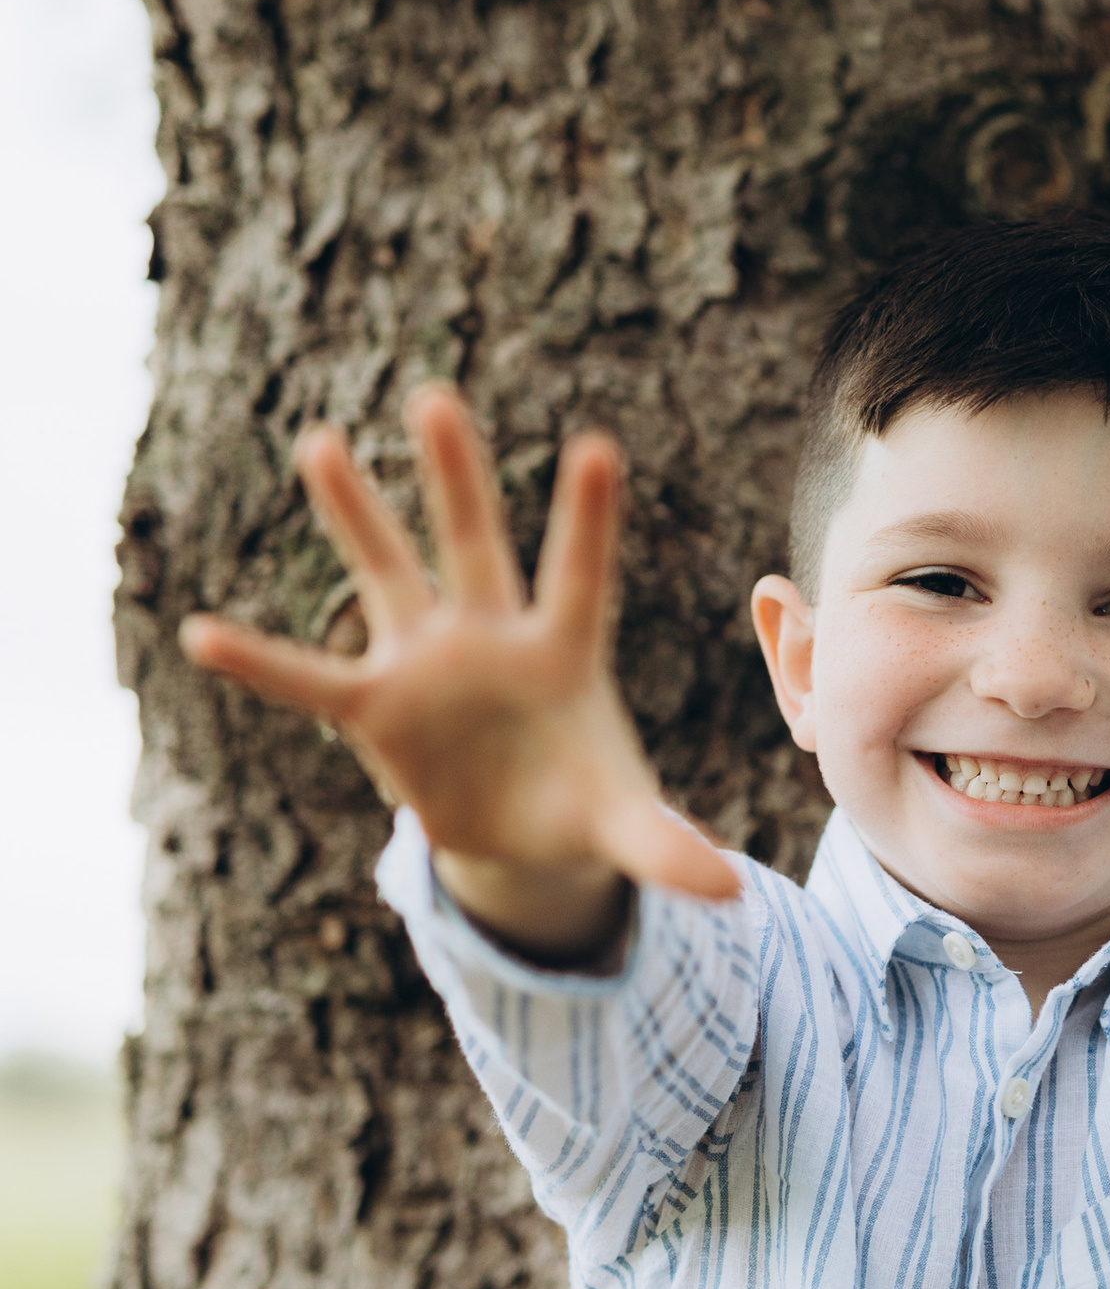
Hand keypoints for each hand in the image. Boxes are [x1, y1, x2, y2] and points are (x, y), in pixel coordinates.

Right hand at [180, 385, 737, 956]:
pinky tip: (200, 633)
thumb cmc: (582, 803)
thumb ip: (668, 848)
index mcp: (566, 654)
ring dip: (356, 514)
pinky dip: (260, 663)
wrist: (521, 830)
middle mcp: (492, 638)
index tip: (596, 445)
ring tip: (323, 441)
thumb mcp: (626, 828)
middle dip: (456, 479)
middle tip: (435, 397)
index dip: (587, 519)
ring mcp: (428, 663)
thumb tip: (730, 891)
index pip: (582, 576)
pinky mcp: (378, 706)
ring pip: (389, 575)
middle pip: (475, 545)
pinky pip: (311, 680)